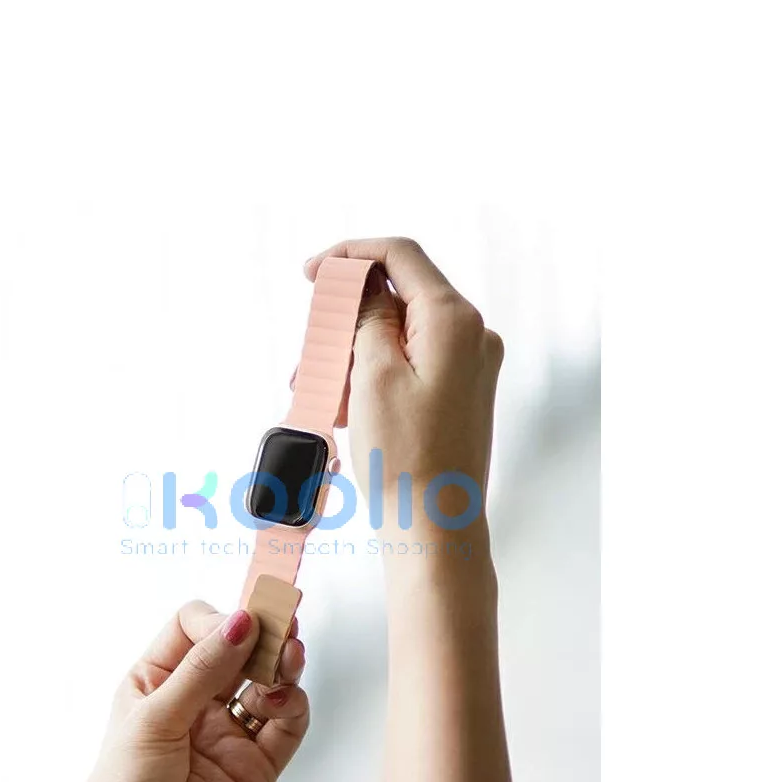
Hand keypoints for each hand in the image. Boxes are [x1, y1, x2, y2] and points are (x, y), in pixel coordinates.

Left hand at [80, 602, 308, 781]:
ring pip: (266, 685)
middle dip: (262, 636)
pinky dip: (293, 707)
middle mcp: (193, 703)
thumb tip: (237, 623)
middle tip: (284, 625)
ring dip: (282, 667)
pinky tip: (284, 698)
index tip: (243, 624)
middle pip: (237, 652)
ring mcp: (225, 733)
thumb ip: (200, 671)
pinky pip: (285, 727)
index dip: (219, 622)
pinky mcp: (254, 766)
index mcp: (156, 682)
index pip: (193, 630)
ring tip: (289, 658)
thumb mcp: (152, 721)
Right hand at [302, 237, 503, 534]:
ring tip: (319, 390)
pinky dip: (373, 374)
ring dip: (353, 353)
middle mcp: (472, 336)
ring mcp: (470, 366)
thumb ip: (368, 315)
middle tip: (310, 351)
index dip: (351, 255)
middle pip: (399, 296)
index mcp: (454, 321)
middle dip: (346, 318)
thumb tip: (365, 282)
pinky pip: (410, 364)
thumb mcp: (372, 374)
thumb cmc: (405, 459)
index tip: (311, 272)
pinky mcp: (460, 392)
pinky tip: (344, 406)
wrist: (434, 527)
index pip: (401, 255)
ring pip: (399, 335)